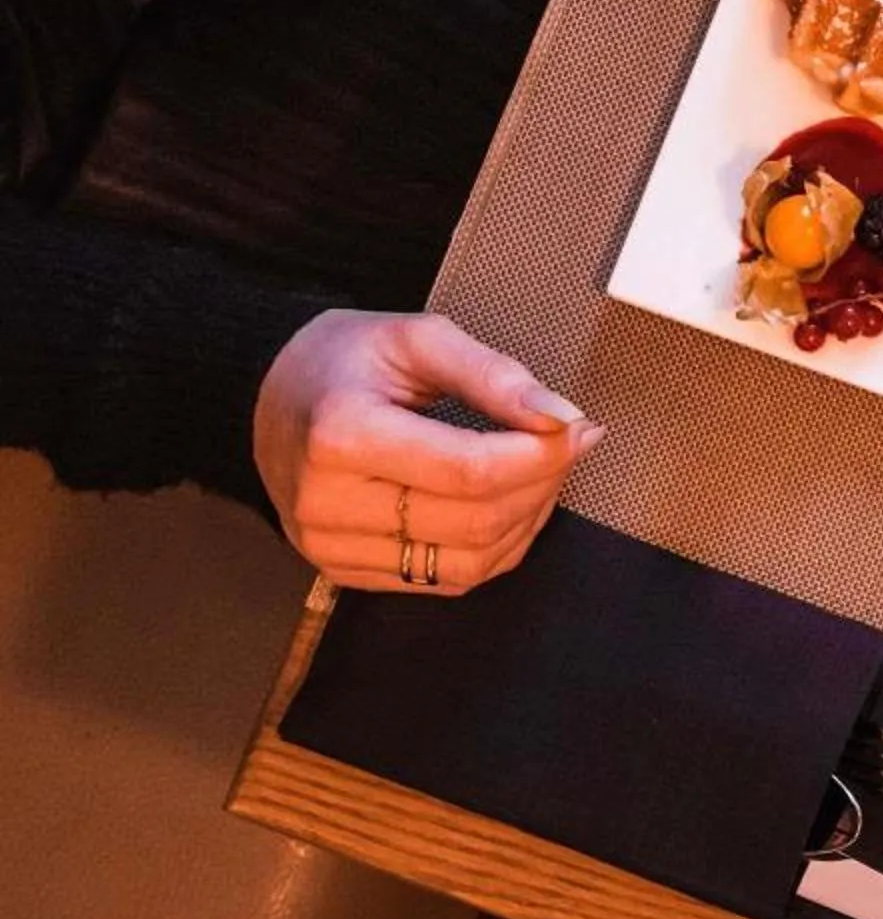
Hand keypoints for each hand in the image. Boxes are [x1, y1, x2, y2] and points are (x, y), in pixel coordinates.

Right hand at [252, 311, 600, 594]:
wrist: (270, 396)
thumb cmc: (342, 361)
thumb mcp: (416, 338)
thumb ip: (494, 375)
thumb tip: (561, 416)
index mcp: (339, 436)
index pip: (470, 471)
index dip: (541, 454)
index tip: (576, 427)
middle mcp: (327, 504)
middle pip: (476, 521)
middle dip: (542, 482)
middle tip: (566, 442)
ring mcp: (331, 547)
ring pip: (471, 562)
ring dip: (527, 520)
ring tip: (539, 470)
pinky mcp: (347, 571)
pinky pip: (449, 580)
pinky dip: (497, 546)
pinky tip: (507, 503)